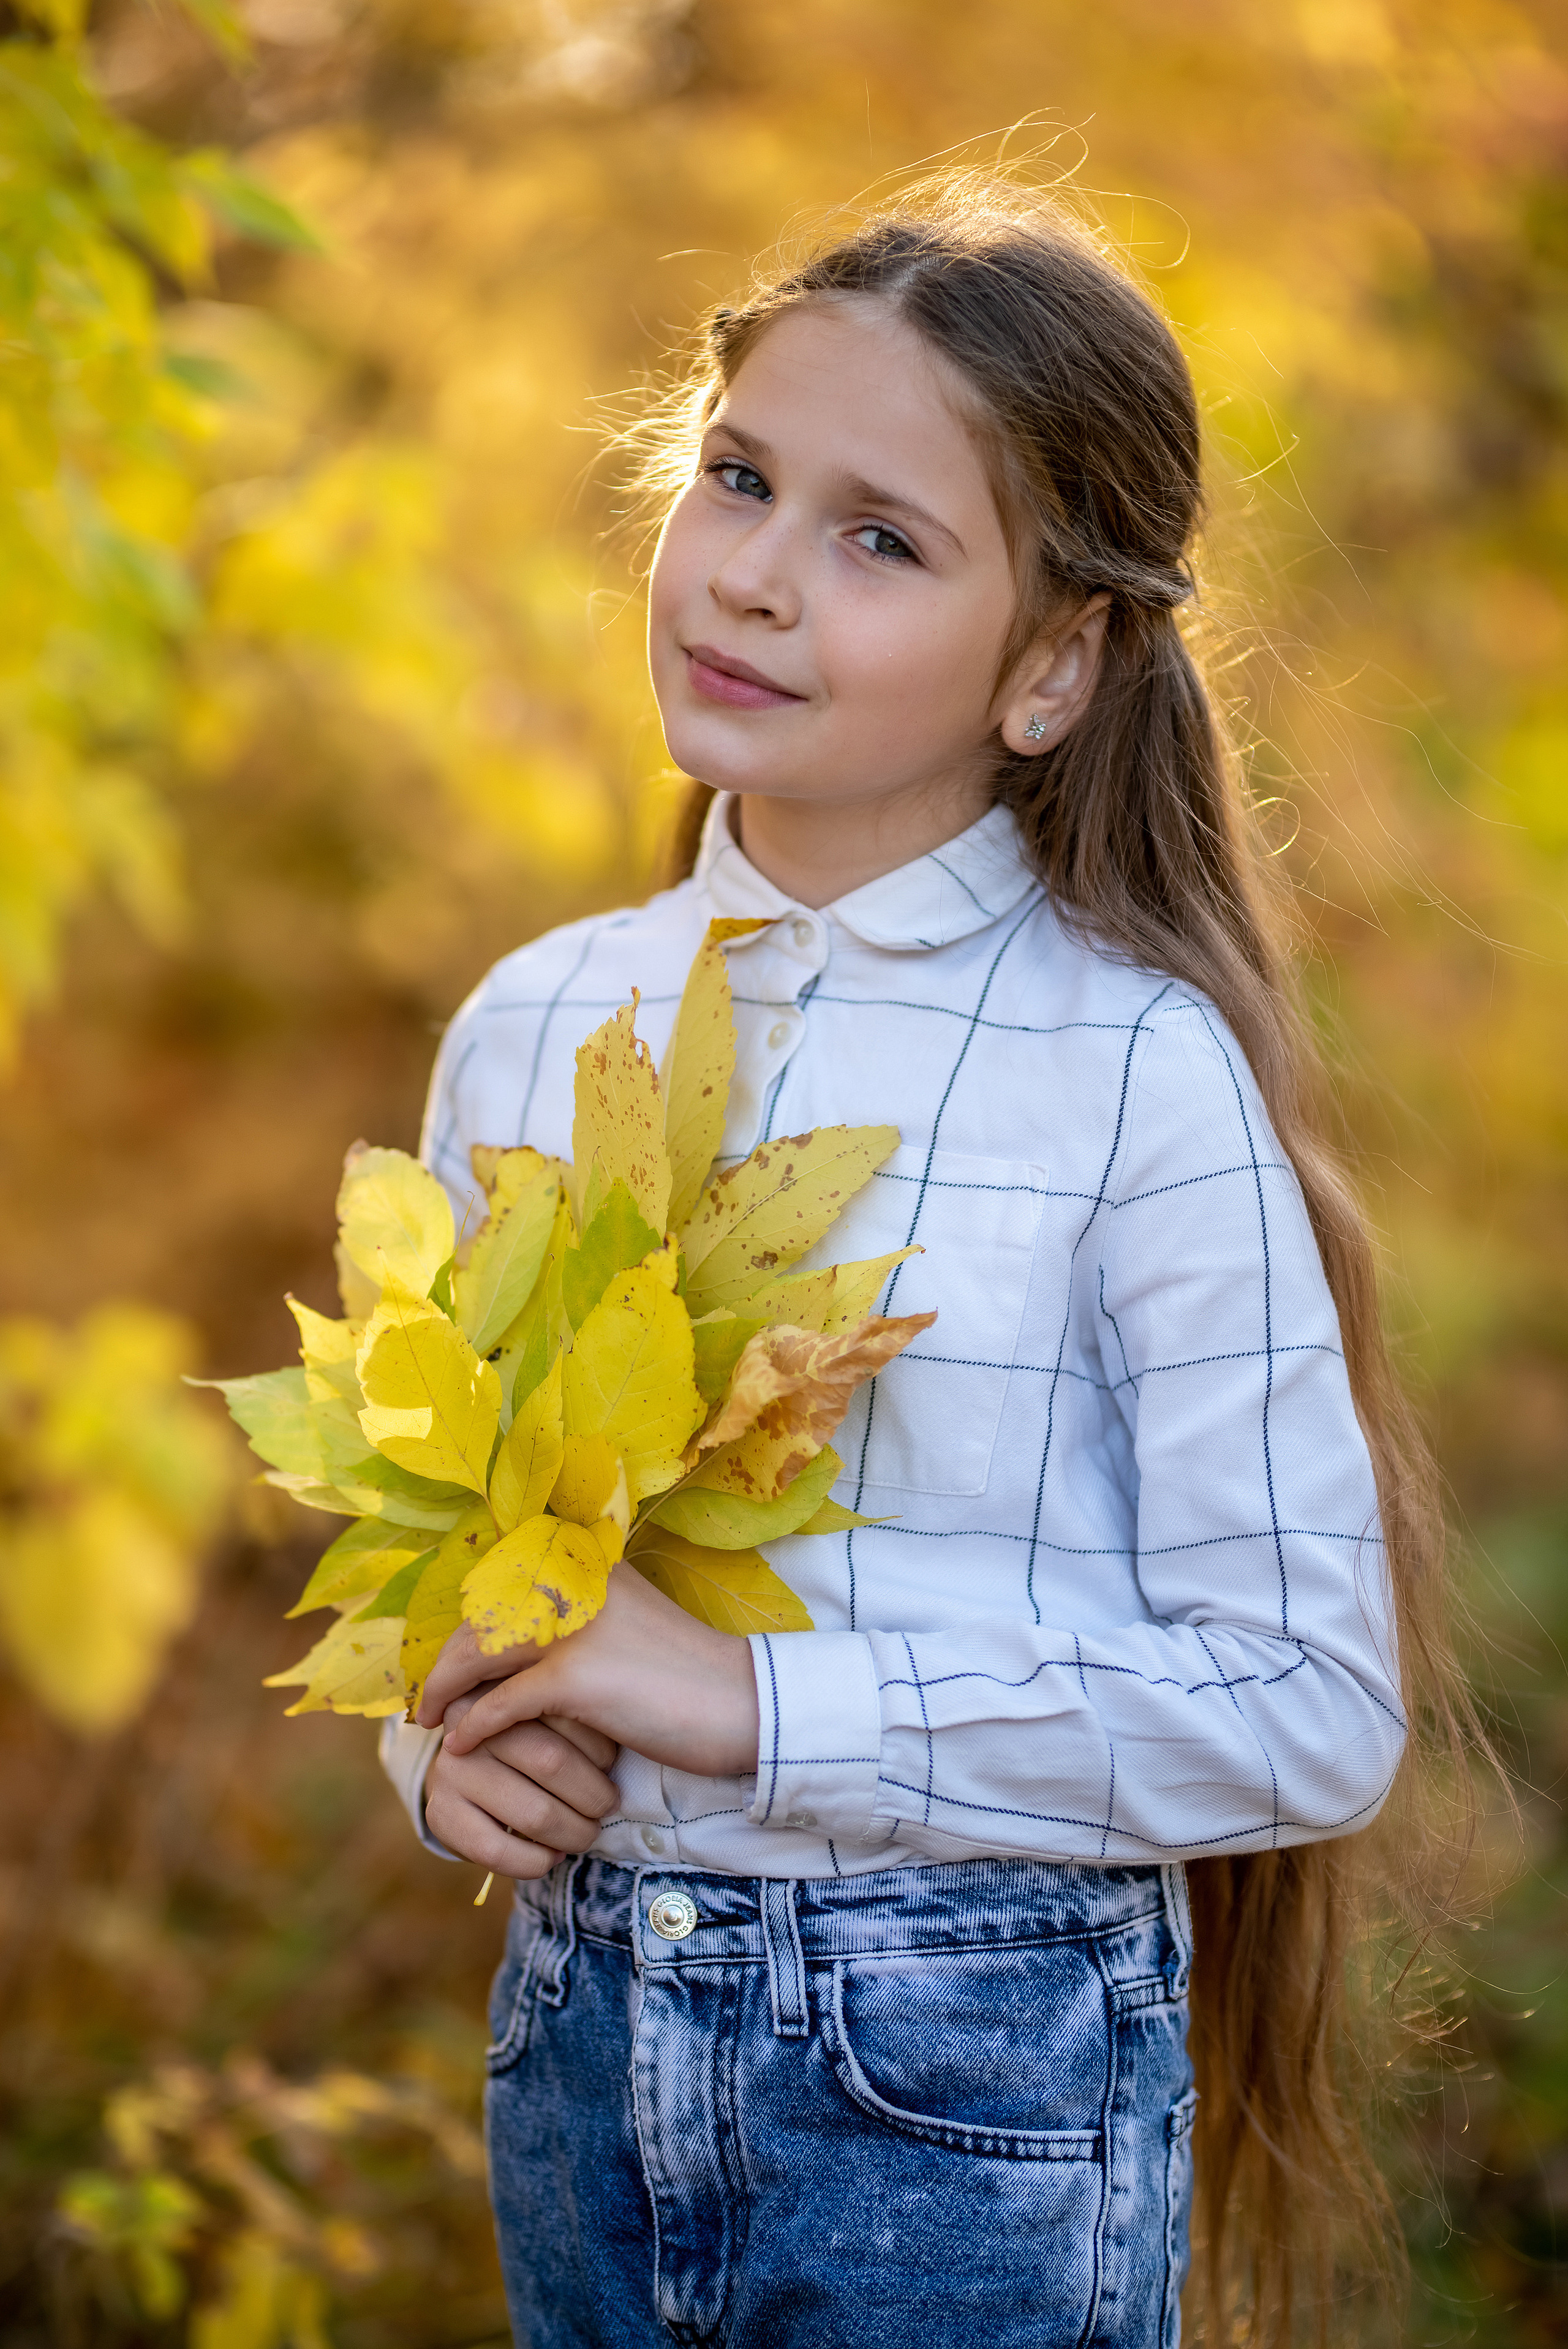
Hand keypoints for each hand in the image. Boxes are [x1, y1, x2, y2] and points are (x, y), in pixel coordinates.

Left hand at [421, 1560, 761, 1781]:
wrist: (744, 1703)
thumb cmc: (687, 1673)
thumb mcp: (625, 1625)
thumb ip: (576, 1619)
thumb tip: (513, 1641)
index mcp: (588, 1562)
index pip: (503, 1585)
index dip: (467, 1624)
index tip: (447, 1659)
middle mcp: (575, 1581)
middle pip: (482, 1616)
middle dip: (445, 1659)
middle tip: (428, 1696)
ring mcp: (574, 1626)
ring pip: (480, 1653)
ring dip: (446, 1689)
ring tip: (432, 1720)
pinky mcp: (576, 1677)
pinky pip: (501, 1703)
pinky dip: (476, 1727)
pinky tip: (461, 1747)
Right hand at [423, 1694, 620, 1880]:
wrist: (475, 1782)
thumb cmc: (534, 1741)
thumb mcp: (554, 1711)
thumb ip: (579, 1705)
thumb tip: (628, 1728)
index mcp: (502, 1682)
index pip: (567, 1712)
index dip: (601, 1746)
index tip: (611, 1762)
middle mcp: (468, 1720)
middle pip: (553, 1762)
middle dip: (593, 1795)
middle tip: (608, 1805)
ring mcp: (450, 1767)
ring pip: (534, 1813)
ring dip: (574, 1833)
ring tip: (587, 1832)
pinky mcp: (440, 1812)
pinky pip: (498, 1850)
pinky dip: (536, 1862)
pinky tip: (551, 1857)